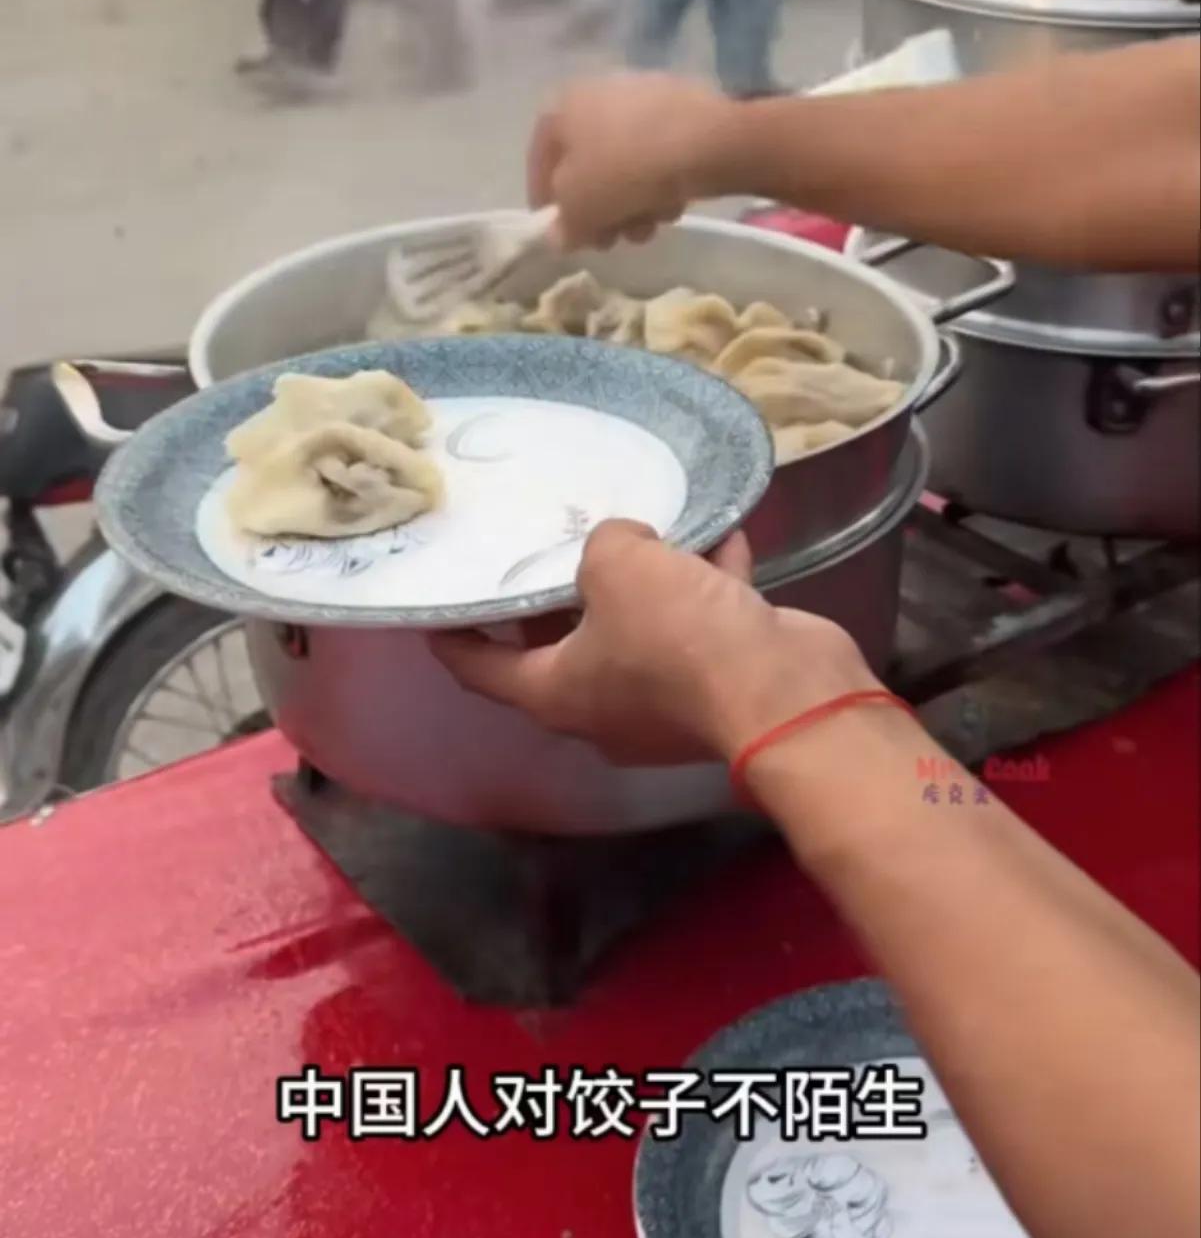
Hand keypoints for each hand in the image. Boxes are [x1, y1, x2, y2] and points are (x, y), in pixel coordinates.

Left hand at [432, 521, 875, 771]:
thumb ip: (604, 544)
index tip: (436, 607)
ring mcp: (667, 702)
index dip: (453, 636)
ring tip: (642, 529)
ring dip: (643, 585)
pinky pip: (703, 624)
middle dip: (558, 595)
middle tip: (550, 541)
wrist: (784, 693)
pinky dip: (707, 582)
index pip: (481, 669)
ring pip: (640, 632)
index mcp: (557, 694)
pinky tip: (718, 530)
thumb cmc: (677, 638)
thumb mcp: (619, 567)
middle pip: (563, 647)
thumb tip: (625, 544)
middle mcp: (604, 708)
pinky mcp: (722, 683)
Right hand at [528, 72, 734, 249]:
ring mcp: (643, 94)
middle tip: (611, 241)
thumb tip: (561, 235)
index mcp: (562, 107)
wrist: (706, 140)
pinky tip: (674, 205)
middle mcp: (597, 91)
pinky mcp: (683, 106)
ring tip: (648, 229)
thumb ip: (564, 225)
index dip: (547, 203)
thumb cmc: (624, 170)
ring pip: (626, 163)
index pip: (541, 160)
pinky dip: (660, 182)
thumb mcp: (581, 209)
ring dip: (632, 203)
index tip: (562, 235)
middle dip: (599, 210)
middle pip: (589, 164)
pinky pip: (658, 152)